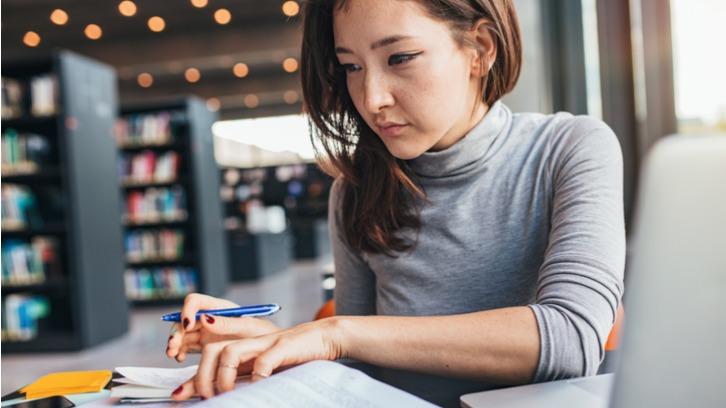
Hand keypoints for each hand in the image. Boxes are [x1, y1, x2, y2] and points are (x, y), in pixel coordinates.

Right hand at [166, 293, 280, 361]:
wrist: (268, 351)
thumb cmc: (262, 334)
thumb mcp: (248, 326)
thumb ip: (227, 323)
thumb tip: (204, 318)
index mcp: (219, 307)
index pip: (195, 301)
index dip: (187, 310)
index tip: (188, 325)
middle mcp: (209, 318)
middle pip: (184, 319)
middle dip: (176, 331)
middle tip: (173, 346)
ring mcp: (205, 332)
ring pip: (182, 334)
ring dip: (174, 342)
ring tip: (173, 354)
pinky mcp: (204, 346)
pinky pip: (186, 347)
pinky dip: (180, 352)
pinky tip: (181, 358)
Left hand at [170, 317, 343, 399]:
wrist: (326, 337)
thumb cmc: (295, 357)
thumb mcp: (264, 369)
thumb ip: (242, 377)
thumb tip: (216, 395)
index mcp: (244, 348)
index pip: (208, 356)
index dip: (193, 376)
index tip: (179, 394)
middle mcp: (250, 342)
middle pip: (212, 350)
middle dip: (202, 377)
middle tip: (207, 398)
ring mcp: (265, 342)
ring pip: (230, 351)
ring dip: (223, 376)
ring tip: (226, 394)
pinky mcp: (284, 346)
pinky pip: (264, 360)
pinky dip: (258, 375)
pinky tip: (259, 385)